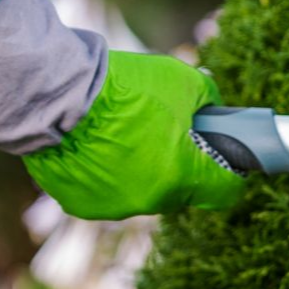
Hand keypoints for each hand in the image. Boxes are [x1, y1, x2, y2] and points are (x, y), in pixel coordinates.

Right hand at [24, 52, 243, 220]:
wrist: (57, 93)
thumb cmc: (125, 87)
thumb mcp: (184, 81)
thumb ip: (208, 100)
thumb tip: (213, 111)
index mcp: (182, 176)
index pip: (224, 192)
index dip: (231, 173)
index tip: (226, 159)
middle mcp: (150, 201)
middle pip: (182, 189)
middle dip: (182, 164)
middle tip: (170, 133)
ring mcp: (113, 207)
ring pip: (144, 192)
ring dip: (144, 170)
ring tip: (127, 134)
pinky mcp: (81, 205)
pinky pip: (107, 192)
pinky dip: (109, 174)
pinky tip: (99, 145)